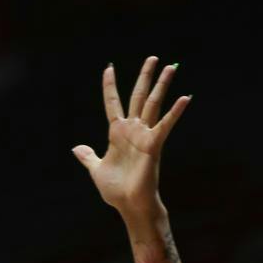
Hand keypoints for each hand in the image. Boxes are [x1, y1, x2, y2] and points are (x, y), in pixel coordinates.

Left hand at [71, 56, 189, 222]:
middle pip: (139, 96)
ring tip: (171, 66)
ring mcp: (144, 135)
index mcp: (117, 133)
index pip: (113, 103)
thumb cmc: (116, 190)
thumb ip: (88, 157)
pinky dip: (175, 111)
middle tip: (153, 57)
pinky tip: (185, 97)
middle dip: (145, 77)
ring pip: (153, 104)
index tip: (109, 67)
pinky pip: (165, 125)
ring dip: (161, 85)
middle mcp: (133, 130)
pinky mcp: (153, 144)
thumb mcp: (96, 170)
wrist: (129, 205)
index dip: (110, 86)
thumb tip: (77, 148)